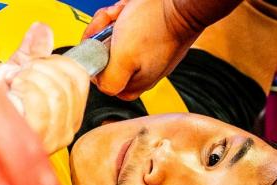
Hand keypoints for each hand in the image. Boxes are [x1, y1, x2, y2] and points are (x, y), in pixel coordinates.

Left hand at [0, 22, 90, 153]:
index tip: (34, 64)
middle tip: (17, 75)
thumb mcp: (16, 76)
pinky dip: (24, 91)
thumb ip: (32, 52)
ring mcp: (53, 137)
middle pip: (65, 83)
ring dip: (27, 80)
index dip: (55, 62)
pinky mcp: (37, 140)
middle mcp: (65, 128)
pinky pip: (40, 105)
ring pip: (55, 92)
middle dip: (37, 69)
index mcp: (68, 114)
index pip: (79, 77)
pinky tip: (12, 94)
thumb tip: (41, 31)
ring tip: (12, 85)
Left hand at [83, 0, 212, 99]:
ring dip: (112, 22)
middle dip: (102, 35)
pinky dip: (123, 15)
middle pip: (105, 56)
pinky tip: (129, 8)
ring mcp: (145, 53)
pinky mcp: (148, 36)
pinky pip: (125, 26)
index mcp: (133, 85)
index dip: (94, 57)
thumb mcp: (123, 59)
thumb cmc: (156, 26)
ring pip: (113, 39)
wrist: (181, 1)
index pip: (100, 78)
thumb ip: (108, 80)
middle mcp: (139, 72)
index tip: (97, 42)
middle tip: (111, 23)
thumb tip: (98, 82)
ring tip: (122, 13)